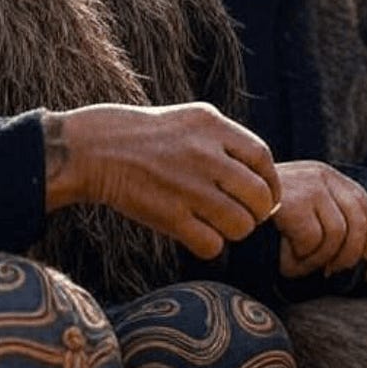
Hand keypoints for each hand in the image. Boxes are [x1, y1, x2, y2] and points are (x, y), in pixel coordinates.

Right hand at [43, 103, 279, 260]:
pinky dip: (210, 246)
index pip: (263, 159)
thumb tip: (264, 178)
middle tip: (242, 216)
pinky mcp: (169, 215)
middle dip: (257, 213)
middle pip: (259, 197)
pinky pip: (212, 244)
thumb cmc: (149, 138)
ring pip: (240, 225)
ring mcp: (188, 186)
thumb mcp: (192, 121)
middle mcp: (206, 154)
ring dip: (235, 232)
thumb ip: (228, 142)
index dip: (271, 183)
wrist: (95, 150)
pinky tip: (198, 235)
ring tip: (219, 226)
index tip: (264, 197)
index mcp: (214, 126)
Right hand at [271, 161, 366, 277]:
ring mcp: (307, 185)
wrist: (224, 210)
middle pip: (358, 222)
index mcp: (327, 175)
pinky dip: (302, 259)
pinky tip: (286, 260)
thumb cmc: (265, 222)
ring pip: (338, 236)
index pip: (365, 204)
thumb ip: (336, 219)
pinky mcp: (292, 202)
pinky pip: (313, 241)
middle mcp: (321, 174)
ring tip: (300, 265)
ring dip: (320, 261)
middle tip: (329, 270)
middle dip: (349, 255)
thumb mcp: (305, 212)